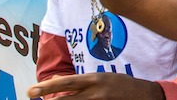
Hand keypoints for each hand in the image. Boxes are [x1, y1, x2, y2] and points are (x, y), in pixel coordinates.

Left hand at [26, 73, 164, 99]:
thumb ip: (82, 83)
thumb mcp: (102, 78)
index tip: (32, 90)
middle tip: (31, 97)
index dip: (48, 87)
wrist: (145, 95)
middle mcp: (96, 91)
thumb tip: (57, 84)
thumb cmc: (122, 85)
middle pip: (68, 98)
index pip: (68, 82)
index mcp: (95, 79)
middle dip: (49, 99)